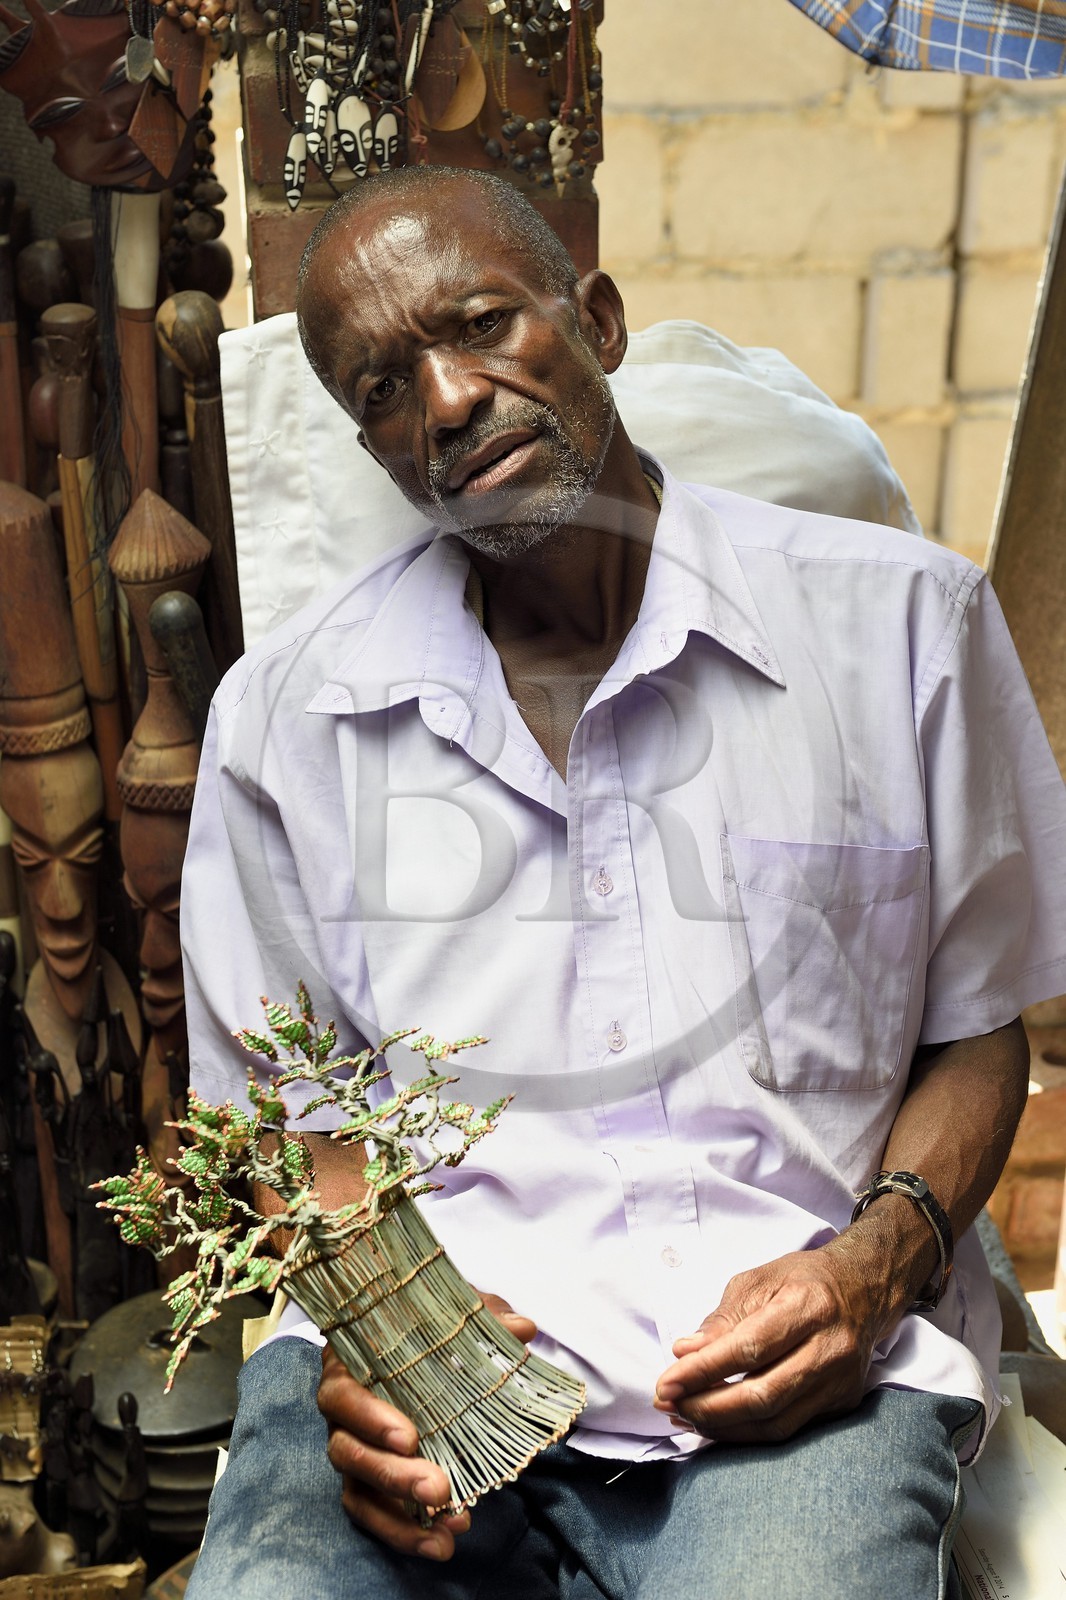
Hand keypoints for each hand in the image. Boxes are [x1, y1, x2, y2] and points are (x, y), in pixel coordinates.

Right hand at [318, 1291, 535, 1560]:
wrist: (424, 1344)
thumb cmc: (429, 1326)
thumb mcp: (455, 1312)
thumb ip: (484, 1316)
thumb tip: (521, 1329)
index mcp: (351, 1362)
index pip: (342, 1392)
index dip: (369, 1417)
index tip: (410, 1439)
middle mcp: (342, 1409)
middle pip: (347, 1449)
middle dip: (393, 1476)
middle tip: (438, 1489)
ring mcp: (351, 1446)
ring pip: (358, 1488)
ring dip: (398, 1515)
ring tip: (448, 1526)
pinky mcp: (365, 1480)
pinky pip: (373, 1513)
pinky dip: (404, 1532)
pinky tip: (442, 1541)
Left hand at [653, 1238, 901, 1444]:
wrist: (863, 1289)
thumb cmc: (802, 1280)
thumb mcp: (757, 1281)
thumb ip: (722, 1319)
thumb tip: (685, 1354)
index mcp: (808, 1305)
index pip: (750, 1348)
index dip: (704, 1370)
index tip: (666, 1382)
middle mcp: (830, 1347)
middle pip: (763, 1395)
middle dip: (707, 1407)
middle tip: (668, 1403)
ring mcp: (841, 1381)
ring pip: (775, 1423)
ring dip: (722, 1427)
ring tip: (684, 1416)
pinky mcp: (842, 1403)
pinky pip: (789, 1430)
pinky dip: (747, 1432)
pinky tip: (717, 1423)